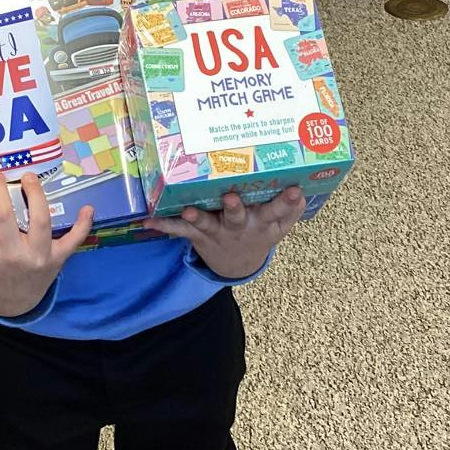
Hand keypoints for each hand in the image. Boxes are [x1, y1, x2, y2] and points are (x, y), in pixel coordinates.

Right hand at [0, 172, 92, 318]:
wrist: (15, 305)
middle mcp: (11, 255)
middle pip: (6, 216)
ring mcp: (37, 256)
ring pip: (40, 221)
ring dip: (37, 196)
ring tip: (29, 177)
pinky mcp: (58, 258)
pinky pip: (73, 241)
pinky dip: (83, 225)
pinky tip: (87, 207)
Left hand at [142, 186, 305, 279]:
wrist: (236, 264)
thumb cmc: (259, 232)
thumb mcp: (279, 225)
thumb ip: (290, 207)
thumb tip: (302, 184)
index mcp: (264, 223)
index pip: (279, 212)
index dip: (287, 202)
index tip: (295, 190)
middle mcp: (240, 228)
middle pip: (238, 218)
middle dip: (235, 208)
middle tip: (232, 197)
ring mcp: (217, 233)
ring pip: (207, 224)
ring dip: (197, 217)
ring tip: (188, 211)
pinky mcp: (197, 235)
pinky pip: (179, 230)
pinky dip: (164, 225)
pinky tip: (147, 221)